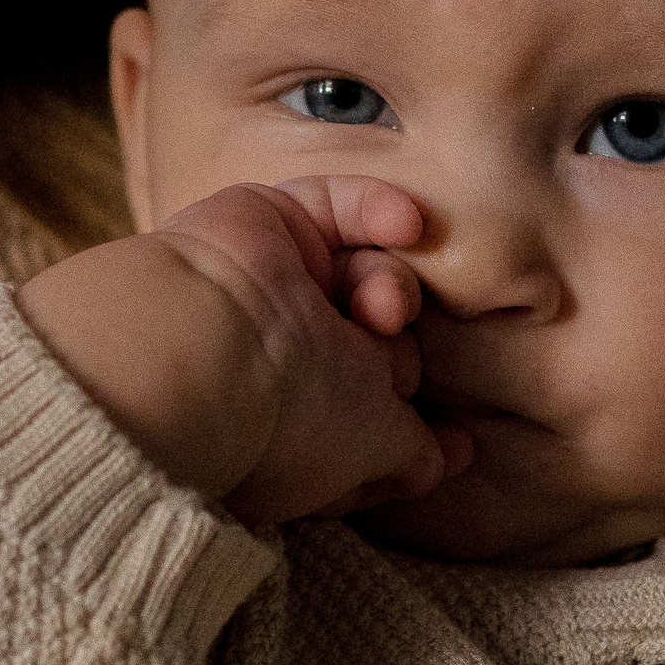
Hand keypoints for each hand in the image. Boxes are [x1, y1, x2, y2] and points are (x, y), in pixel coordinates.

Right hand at [16, 177, 470, 523]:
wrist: (203, 345)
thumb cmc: (291, 415)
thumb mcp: (372, 451)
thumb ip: (411, 453)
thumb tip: (444, 459)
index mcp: (297, 431)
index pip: (373, 427)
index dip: (418, 434)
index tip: (462, 444)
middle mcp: (286, 363)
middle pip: (385, 350)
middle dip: (399, 359)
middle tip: (379, 365)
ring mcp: (276, 291)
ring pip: (370, 276)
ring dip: (394, 291)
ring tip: (376, 307)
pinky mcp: (266, 223)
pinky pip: (341, 205)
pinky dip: (380, 210)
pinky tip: (409, 225)